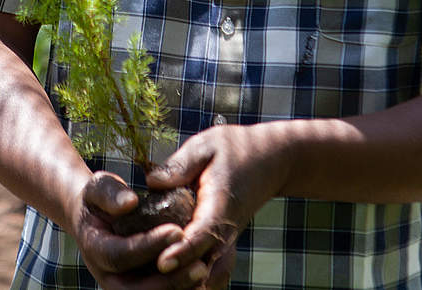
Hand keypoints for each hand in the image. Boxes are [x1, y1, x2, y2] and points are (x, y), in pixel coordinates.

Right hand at [68, 171, 210, 289]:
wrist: (95, 217)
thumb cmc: (101, 197)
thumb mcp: (99, 187)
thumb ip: (110, 192)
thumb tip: (129, 203)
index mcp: (94, 249)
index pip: (119, 255)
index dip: (148, 246)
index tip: (177, 231)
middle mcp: (106, 276)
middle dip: (169, 282)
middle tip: (200, 267)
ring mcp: (121, 287)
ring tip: (204, 276)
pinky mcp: (137, 289)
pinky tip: (203, 282)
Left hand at [147, 123, 291, 289]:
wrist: (272, 160)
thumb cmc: (235, 149)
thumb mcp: (206, 146)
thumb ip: (180, 164)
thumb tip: (152, 182)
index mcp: (221, 204)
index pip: (204, 234)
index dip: (184, 250)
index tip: (163, 263)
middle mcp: (226, 230)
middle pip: (206, 266)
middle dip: (180, 276)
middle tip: (149, 280)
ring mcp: (225, 242)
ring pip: (210, 277)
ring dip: (187, 283)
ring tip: (155, 284)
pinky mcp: (220, 246)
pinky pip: (209, 273)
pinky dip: (193, 281)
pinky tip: (167, 282)